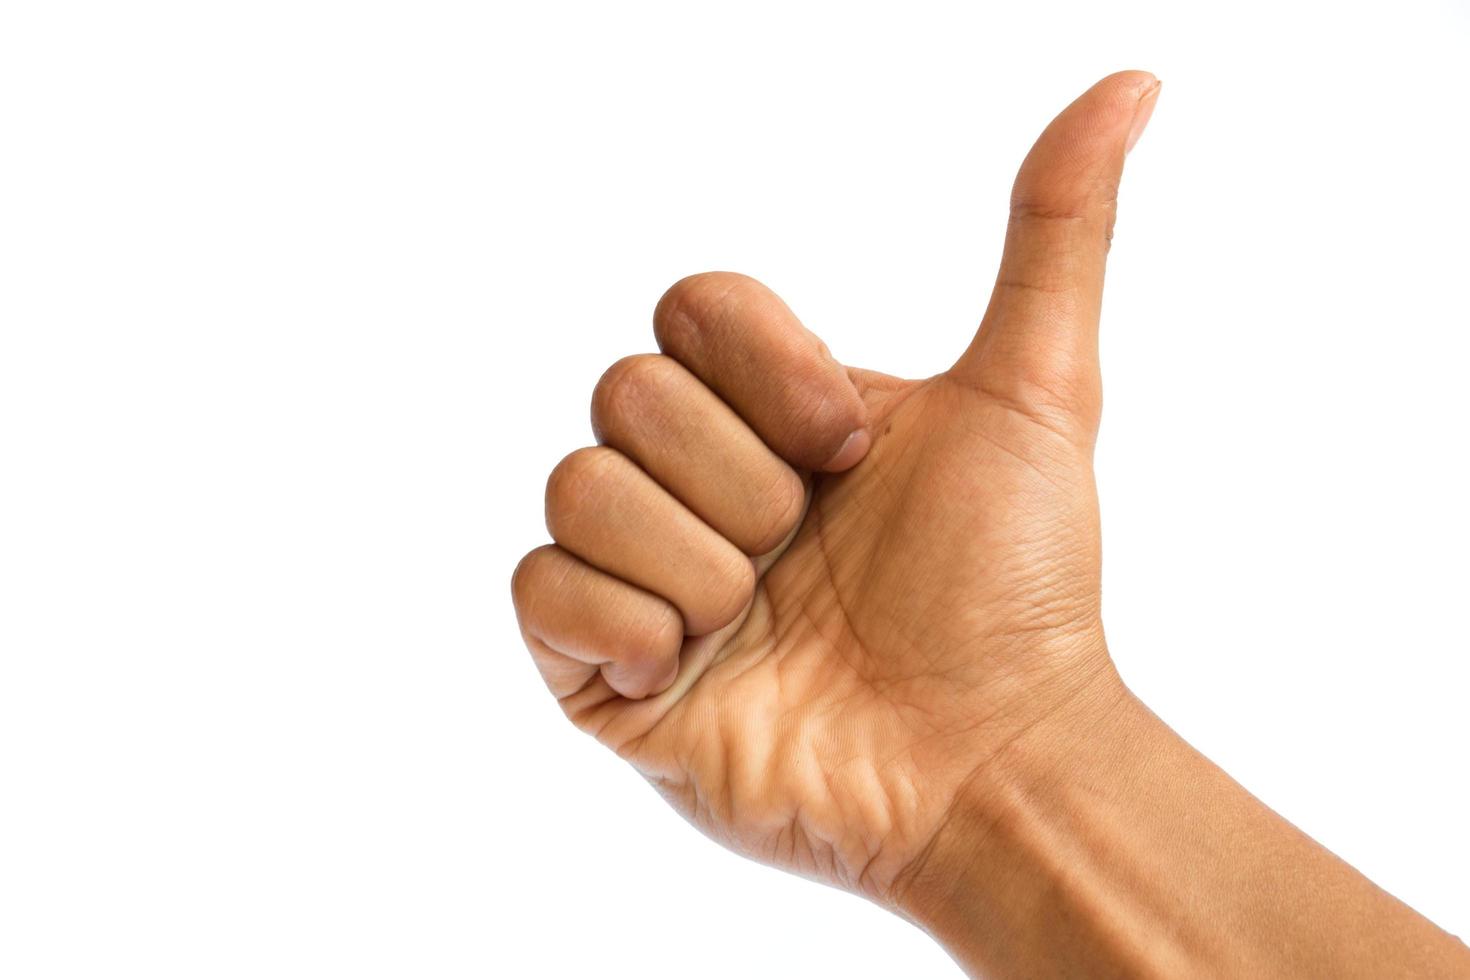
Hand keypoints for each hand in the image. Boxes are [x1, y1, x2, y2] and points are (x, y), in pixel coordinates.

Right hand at [512, 71, 1159, 901]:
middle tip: (812, 555)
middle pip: (624, 393)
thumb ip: (1057, 233)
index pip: (687, 308)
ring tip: (764, 624)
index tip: (851, 453)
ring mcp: (646, 576)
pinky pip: (536, 592)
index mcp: (771, 412)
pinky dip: (618, 624)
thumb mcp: (1038, 392)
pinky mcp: (601, 673)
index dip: (765, 370)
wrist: (991, 760)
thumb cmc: (1017, 589)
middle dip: (742, 481)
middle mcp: (699, 483)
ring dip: (697, 562)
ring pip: (578, 486)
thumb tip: (1130, 83)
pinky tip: (691, 670)